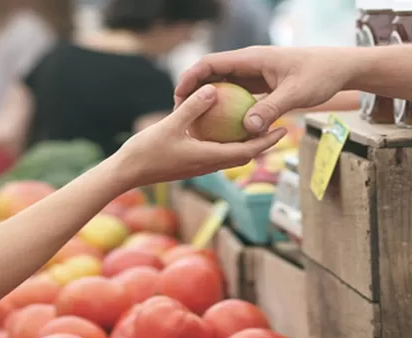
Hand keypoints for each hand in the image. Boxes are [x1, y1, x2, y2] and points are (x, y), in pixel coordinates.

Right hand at [117, 85, 286, 187]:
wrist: (127, 173)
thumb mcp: (170, 124)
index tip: (283, 130)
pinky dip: (229, 142)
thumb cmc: (147, 151)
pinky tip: (226, 128)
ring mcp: (201, 166)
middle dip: (264, 143)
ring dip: (247, 144)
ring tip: (258, 126)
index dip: (267, 141)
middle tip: (279, 127)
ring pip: (232, 155)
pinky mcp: (192, 163)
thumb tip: (214, 89)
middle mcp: (209, 165)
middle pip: (245, 155)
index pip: (247, 151)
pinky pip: (218, 152)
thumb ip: (193, 107)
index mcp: (209, 158)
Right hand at [175, 46, 356, 134]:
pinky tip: (223, 129)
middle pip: (212, 74)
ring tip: (195, 123)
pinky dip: (229, 109)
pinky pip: (239, 96)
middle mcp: (250, 64)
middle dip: (194, 91)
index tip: (177, 95)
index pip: (211, 63)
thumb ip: (271, 109)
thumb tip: (248, 128)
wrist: (338, 69)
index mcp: (252, 58)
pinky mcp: (262, 86)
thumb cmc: (319, 75)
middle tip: (179, 113)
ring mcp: (255, 75)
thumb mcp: (296, 93)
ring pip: (224, 86)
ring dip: (210, 102)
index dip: (191, 77)